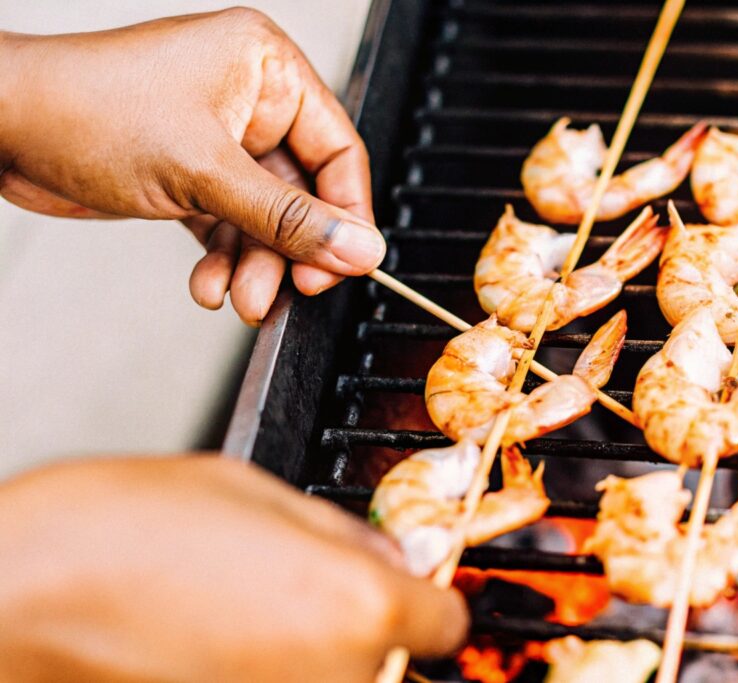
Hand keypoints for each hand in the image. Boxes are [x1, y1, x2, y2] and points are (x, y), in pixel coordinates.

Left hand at [0, 9, 384, 323]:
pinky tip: (208, 284)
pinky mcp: (192, 175)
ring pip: (265, 219)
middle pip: (303, 193)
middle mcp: (249, 101)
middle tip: (291, 290)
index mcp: (267, 68)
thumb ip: (289, 218)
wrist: (2, 129)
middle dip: (290, 250)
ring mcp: (219, 141)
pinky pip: (229, 226)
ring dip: (255, 265)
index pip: (338, 150)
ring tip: (240, 297)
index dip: (347, 214)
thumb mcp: (205, 171)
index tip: (349, 264)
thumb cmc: (87, 110)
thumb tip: (358, 248)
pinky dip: (223, 260)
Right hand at [0, 456, 466, 681]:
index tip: (401, 586)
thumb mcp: (251, 490)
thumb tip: (387, 553)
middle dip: (352, 625)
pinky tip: (212, 650)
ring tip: (237, 616)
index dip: (423, 598)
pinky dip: (258, 677)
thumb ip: (339, 530)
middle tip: (290, 590)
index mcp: (356, 606)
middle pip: (387, 659)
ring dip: (302, 657)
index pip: (443, 623)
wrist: (10, 602)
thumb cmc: (115, 536)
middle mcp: (335, 681)